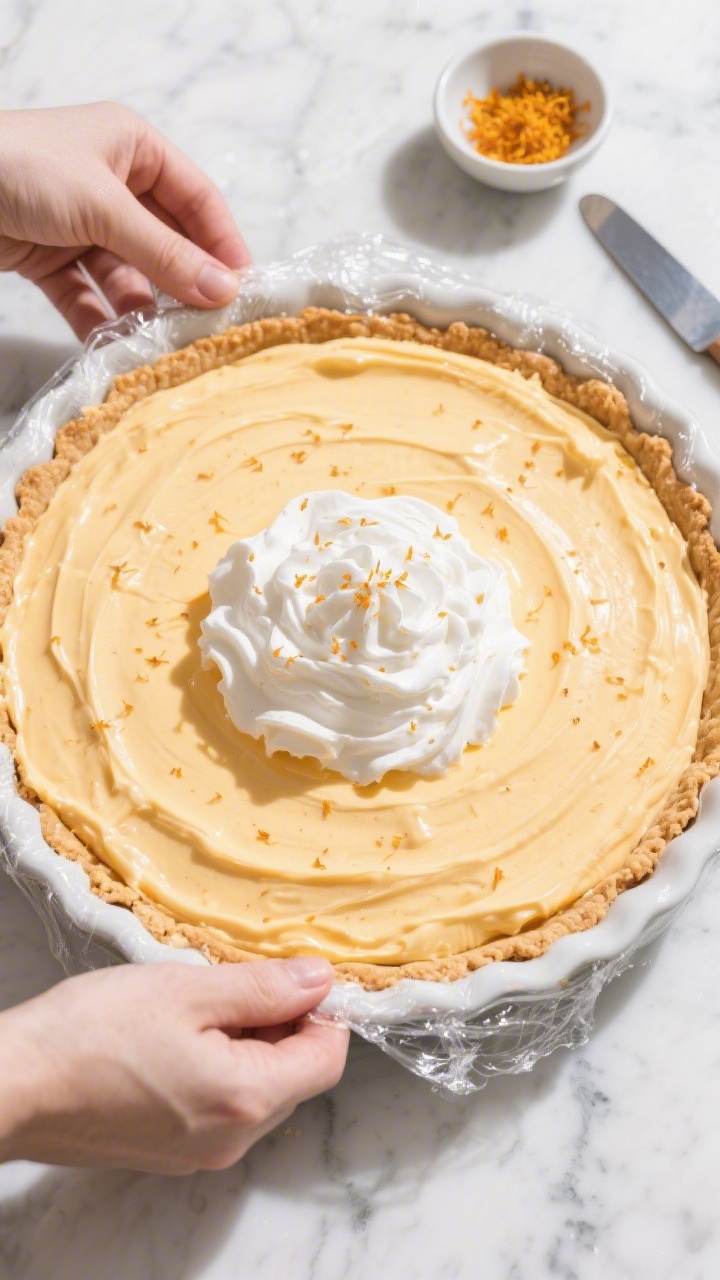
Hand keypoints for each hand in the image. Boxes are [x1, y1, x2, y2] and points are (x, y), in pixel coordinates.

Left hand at [0, 102, 249, 338]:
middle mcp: (111, 185)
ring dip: (144, 311)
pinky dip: (102, 323)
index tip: (245, 291)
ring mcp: (80, 225)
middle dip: (185, 286)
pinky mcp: (49, 260)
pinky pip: (88, 298)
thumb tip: (225, 291)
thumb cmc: (20, 167)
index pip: (197, 199)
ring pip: (128, 277)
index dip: (223, 244)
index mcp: (132, 148)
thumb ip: (165, 254)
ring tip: (165, 345)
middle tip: (211, 328)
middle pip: (166, 244)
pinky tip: (118, 349)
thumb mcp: (104, 207)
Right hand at [0, 958, 347, 1173]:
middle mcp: (231, 1139)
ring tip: (200, 1005)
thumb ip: (263, 988)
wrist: (15, 1085)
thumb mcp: (188, 990)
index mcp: (245, 1098)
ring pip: (257, 1092)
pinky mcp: (170, 1152)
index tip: (298, 976)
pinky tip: (177, 1035)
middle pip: (295, 1079)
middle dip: (284, 1026)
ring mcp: (198, 1153)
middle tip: (239, 982)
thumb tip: (320, 980)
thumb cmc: (92, 1034)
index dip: (324, 1011)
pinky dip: (218, 1068)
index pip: (327, 1059)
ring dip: (249, 1046)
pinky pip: (220, 1108)